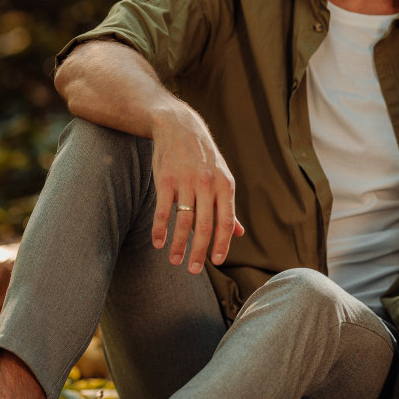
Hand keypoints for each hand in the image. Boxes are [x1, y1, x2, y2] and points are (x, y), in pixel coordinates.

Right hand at [149, 105, 244, 273]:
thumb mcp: (222, 178)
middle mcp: (207, 184)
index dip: (223, 243)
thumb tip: (240, 233)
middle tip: (193, 270)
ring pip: (183, 221)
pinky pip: (163, 210)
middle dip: (199, 251)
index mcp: (225, 186)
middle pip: (205, 225)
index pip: (227, 220)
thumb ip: (228, 207)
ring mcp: (186, 182)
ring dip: (178, 244)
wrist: (180, 127)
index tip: (217, 262)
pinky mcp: (165, 180)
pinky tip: (158, 243)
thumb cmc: (204, 158)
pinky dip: (160, 229)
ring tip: (174, 261)